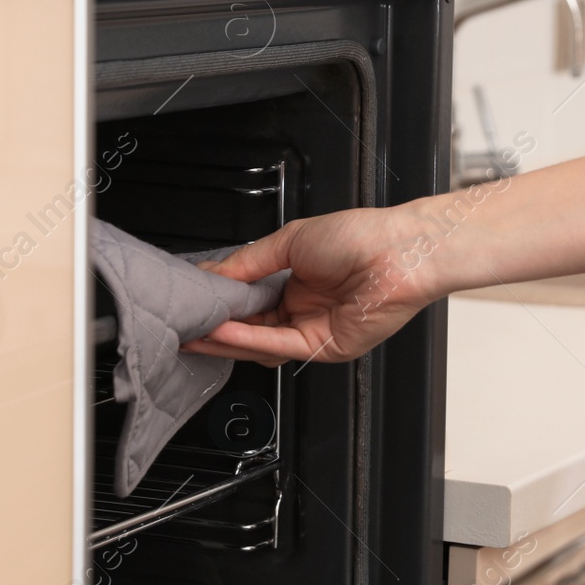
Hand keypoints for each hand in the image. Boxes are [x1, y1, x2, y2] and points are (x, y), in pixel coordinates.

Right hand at [181, 203, 440, 366]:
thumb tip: (214, 273)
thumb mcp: (290, 241)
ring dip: (225, 338)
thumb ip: (249, 261)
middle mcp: (303, 310)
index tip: (192, 299)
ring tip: (195, 329)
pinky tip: (223, 330)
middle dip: (215, 327)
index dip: (220, 303)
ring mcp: (314, 331)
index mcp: (297, 282)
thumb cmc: (360, 236)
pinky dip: (248, 339)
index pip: (249, 302)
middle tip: (184, 323)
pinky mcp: (325, 347)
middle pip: (250, 328)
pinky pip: (279, 346)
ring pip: (259, 344)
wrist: (399, 250)